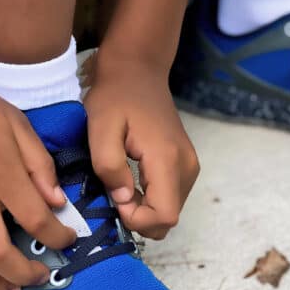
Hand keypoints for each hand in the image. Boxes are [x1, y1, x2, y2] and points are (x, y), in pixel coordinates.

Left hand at [82, 51, 199, 239]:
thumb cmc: (115, 97)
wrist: (137, 70)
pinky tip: (131, 182)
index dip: (137, 219)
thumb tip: (123, 199)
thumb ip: (109, 166)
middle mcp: (186, 167)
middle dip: (139, 217)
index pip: (164, 216)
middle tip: (114, 193)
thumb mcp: (100, 128)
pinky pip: (170, 198)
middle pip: (169, 218)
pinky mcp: (185, 165)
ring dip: (143, 210)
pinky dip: (150, 200)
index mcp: (167, 159)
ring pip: (170, 211)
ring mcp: (189, 166)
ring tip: (120, 185)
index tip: (114, 198)